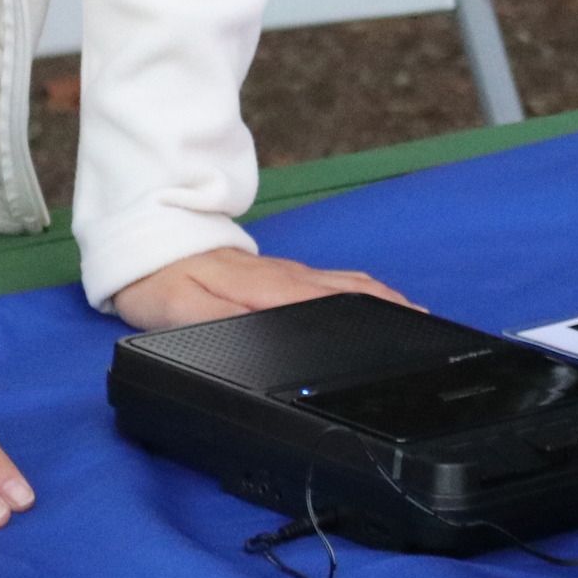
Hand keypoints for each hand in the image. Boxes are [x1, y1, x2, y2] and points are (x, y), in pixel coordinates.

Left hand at [110, 244, 416, 331]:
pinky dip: (364, 294)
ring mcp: (287, 273)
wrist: (146, 240)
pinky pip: (333, 283)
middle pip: (354, 294)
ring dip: (384, 302)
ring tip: (415, 321)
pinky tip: (373, 303)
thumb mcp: (182, 309)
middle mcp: (288, 279)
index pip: (332, 304)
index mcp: (270, 290)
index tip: (409, 333)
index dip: (372, 319)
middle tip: (430, 337)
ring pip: (348, 286)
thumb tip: (270, 336)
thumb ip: (224, 322)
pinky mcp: (281, 274)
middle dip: (394, 313)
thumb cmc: (162, 282)